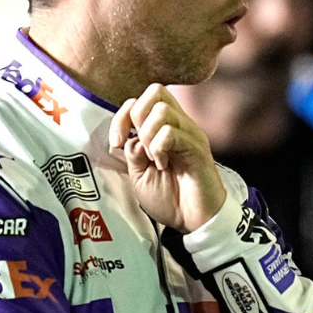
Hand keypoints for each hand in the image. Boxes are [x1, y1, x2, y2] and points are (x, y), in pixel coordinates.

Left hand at [108, 84, 225, 232]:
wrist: (195, 221)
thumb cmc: (171, 199)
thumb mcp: (140, 175)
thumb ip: (133, 152)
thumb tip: (130, 137)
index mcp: (165, 128)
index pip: (141, 99)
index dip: (122, 116)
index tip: (116, 142)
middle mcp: (180, 125)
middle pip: (156, 91)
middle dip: (135, 117)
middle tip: (139, 146)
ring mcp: (190, 135)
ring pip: (162, 110)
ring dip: (148, 135)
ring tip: (154, 158)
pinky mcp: (197, 149)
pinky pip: (171, 133)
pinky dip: (159, 148)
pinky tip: (163, 165)